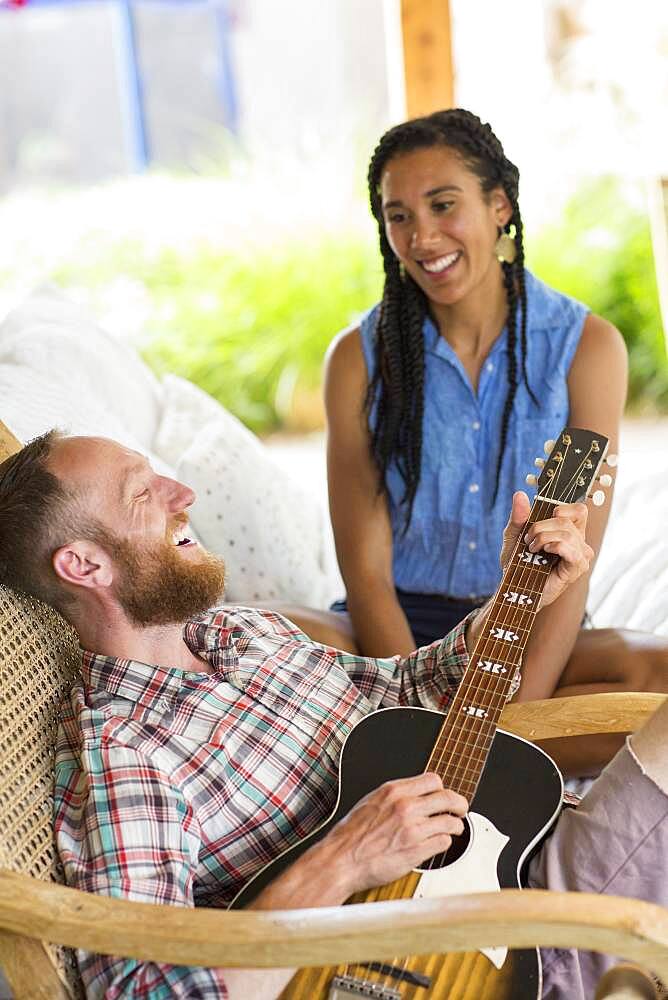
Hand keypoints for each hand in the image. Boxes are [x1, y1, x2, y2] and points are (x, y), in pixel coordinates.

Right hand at [325, 773, 467, 895]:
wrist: (341, 859)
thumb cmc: (350, 836)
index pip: (432, 779)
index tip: (443, 794)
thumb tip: (413, 795)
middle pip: (448, 798)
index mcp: (393, 791)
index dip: (442, 788)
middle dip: (459, 804)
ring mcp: (412, 828)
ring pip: (450, 821)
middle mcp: (405, 806)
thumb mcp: (371, 802)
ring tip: (454, 829)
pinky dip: (444, 843)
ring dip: (455, 826)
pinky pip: (443, 842)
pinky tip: (438, 844)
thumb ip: (394, 797)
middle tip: (461, 809)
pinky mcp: (416, 850)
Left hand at [500, 491, 593, 609]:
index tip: (542, 518)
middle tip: (528, 539)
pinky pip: (571, 549)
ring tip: (532, 548)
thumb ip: (519, 516)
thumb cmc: (518, 562)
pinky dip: (554, 546)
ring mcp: (580, 556)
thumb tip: (520, 494)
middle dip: (541, 526)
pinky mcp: (577, 568)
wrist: (515, 587)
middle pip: (567, 520)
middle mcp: (579, 542)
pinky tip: (543, 551)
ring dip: (543, 537)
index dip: (562, 508)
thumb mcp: (514, 535)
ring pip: (567, 533)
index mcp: (569, 531)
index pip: (579, 510)